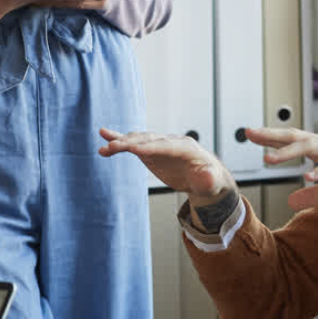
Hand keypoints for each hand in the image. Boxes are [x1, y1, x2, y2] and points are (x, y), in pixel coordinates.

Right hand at [97, 127, 235, 198]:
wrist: (204, 177)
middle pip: (149, 140)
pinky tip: (105, 136)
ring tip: (104, 145)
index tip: (135, 150)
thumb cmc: (209, 180)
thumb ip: (208, 178)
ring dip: (121, 142)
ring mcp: (159, 145)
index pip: (167, 146)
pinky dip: (119, 140)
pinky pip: (133, 144)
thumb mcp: (212, 182)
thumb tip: (206, 174)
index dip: (152, 147)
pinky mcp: (150, 150)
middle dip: (131, 143)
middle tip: (113, 147)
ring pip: (138, 140)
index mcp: (186, 148)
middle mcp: (171, 142)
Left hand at [245, 125, 317, 210]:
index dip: (270, 138)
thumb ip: (313, 194)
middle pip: (295, 138)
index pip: (291, 140)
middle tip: (249, 133)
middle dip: (272, 136)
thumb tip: (291, 202)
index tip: (249, 134)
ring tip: (269, 160)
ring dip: (290, 153)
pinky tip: (307, 176)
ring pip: (312, 148)